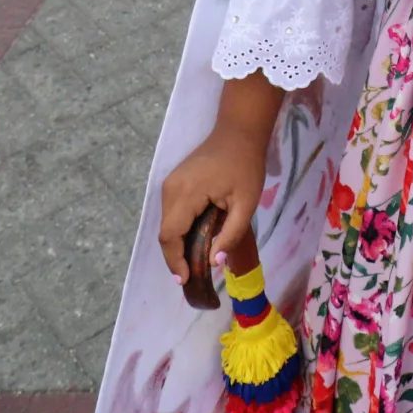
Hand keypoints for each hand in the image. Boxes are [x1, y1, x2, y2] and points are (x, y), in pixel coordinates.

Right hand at [158, 120, 267, 283]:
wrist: (239, 132)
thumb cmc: (246, 166)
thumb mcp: (246, 203)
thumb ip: (230, 234)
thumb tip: (214, 262)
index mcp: (185, 193)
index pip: (170, 236)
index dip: (175, 261)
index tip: (185, 280)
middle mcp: (170, 189)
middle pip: (166, 232)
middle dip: (176, 256)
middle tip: (193, 275)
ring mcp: (169, 184)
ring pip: (168, 223)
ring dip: (179, 243)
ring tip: (196, 260)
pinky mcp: (174, 182)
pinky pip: (173, 213)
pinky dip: (181, 229)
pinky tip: (197, 238)